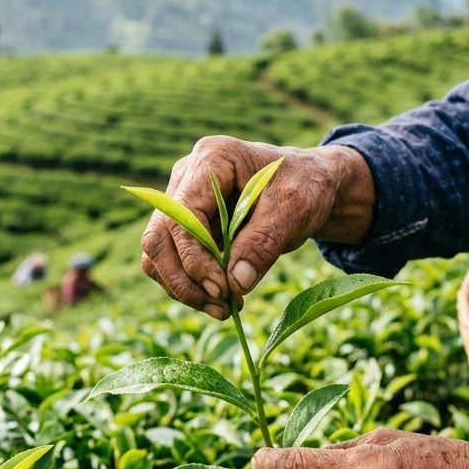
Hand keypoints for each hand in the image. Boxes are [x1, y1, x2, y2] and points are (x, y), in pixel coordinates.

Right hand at [140, 136, 373, 318]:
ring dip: (183, 288)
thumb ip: (264, 243)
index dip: (194, 257)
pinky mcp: (186, 226)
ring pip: (158, 253)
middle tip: (220, 306)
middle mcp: (186, 178)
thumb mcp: (294, 209)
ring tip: (222, 309)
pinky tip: (222, 299)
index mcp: (212, 159)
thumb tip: (235, 283)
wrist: (310, 186)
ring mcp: (182, 201)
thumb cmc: (305, 187)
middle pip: (158, 236)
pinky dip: (190, 286)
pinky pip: (171, 261)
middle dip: (184, 279)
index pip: (182, 215)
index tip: (221, 289)